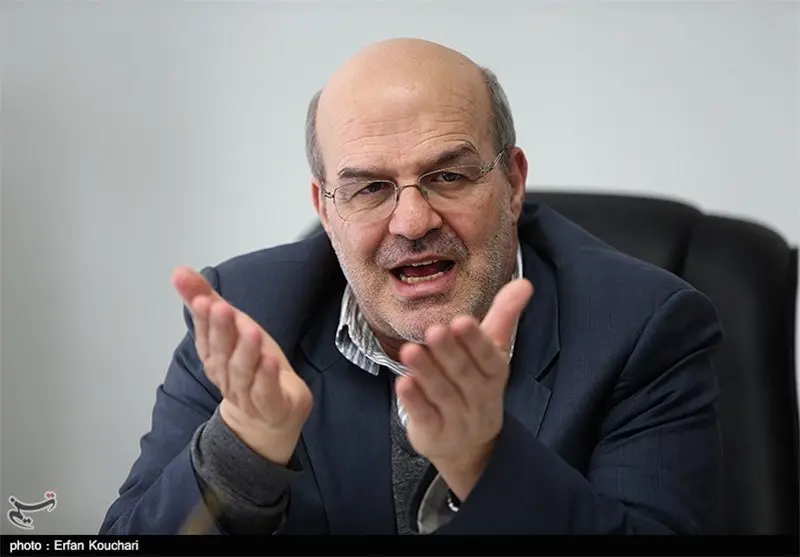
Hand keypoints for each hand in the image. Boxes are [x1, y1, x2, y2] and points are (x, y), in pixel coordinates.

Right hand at [171, 266, 311, 465]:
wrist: (267, 420)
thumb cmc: (251, 368)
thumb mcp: (234, 327)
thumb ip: (206, 300)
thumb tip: (179, 271)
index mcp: (214, 356)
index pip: (206, 335)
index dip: (203, 318)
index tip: (202, 299)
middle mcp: (226, 375)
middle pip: (221, 352)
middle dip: (219, 330)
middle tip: (218, 308)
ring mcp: (248, 394)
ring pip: (243, 371)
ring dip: (245, 351)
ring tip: (250, 331)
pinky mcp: (272, 407)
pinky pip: (265, 393)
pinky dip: (266, 378)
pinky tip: (270, 361)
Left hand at [396, 278, 533, 499]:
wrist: (468, 443)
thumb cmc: (476, 383)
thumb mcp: (492, 351)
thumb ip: (504, 316)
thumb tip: (524, 283)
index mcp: (495, 374)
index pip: (488, 358)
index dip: (475, 341)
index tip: (461, 321)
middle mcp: (479, 398)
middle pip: (463, 374)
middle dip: (449, 352)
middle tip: (434, 330)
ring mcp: (458, 419)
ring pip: (442, 394)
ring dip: (427, 372)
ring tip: (410, 351)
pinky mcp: (435, 433)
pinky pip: (425, 416)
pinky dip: (414, 401)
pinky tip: (403, 383)